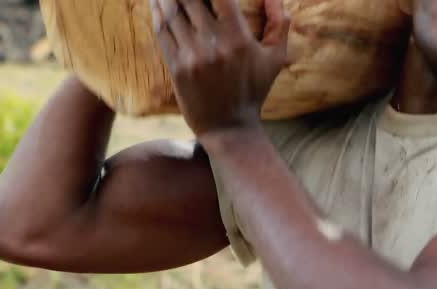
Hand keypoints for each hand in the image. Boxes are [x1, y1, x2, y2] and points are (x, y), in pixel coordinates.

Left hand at [150, 0, 291, 138]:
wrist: (230, 128)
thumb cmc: (254, 90)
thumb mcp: (276, 58)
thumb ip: (280, 23)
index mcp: (238, 37)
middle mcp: (213, 44)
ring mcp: (192, 56)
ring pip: (172, 12)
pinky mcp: (176, 68)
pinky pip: (163, 32)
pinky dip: (157, 12)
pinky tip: (157, 1)